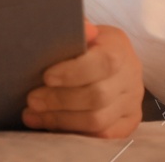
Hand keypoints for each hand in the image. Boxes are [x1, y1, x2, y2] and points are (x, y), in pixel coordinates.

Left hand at [22, 20, 142, 137]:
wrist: (111, 62)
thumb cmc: (85, 44)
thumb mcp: (79, 30)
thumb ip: (74, 29)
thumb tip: (83, 29)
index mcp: (119, 47)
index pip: (105, 62)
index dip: (74, 72)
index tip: (46, 77)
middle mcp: (131, 76)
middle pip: (98, 96)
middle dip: (60, 100)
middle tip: (32, 99)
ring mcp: (132, 102)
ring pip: (98, 121)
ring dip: (61, 119)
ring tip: (33, 114)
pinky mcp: (127, 123)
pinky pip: (101, 136)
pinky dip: (72, 132)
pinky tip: (49, 125)